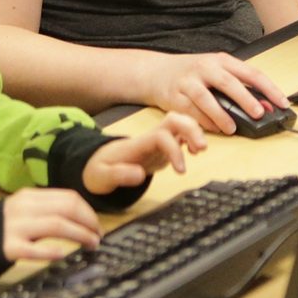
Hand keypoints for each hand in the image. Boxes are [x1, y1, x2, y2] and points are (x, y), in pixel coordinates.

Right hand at [0, 187, 101, 262]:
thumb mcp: (21, 211)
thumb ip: (44, 210)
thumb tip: (79, 218)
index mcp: (29, 197)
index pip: (68, 197)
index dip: (88, 212)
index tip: (97, 225)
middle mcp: (23, 208)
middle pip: (66, 209)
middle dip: (88, 222)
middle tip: (98, 237)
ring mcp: (14, 227)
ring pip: (56, 225)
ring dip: (79, 235)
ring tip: (90, 246)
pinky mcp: (6, 248)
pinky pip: (32, 249)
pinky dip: (50, 251)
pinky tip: (62, 254)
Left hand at [81, 114, 206, 194]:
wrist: (95, 165)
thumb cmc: (99, 170)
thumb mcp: (101, 177)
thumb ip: (118, 175)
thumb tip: (139, 174)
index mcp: (138, 143)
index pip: (162, 136)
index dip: (174, 149)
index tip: (181, 170)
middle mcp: (150, 137)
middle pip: (175, 120)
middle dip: (192, 129)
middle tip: (203, 147)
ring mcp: (157, 140)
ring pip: (181, 123)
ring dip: (195, 131)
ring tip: (201, 149)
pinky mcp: (162, 147)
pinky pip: (181, 134)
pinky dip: (192, 138)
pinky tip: (195, 151)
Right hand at [140, 52, 290, 134]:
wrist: (156, 72)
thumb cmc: (192, 73)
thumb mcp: (217, 72)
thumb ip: (239, 87)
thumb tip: (265, 106)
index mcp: (221, 60)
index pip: (250, 72)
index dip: (268, 88)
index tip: (282, 102)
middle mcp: (205, 68)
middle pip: (228, 83)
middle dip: (245, 99)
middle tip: (258, 114)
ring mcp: (188, 81)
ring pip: (206, 98)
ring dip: (221, 115)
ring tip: (232, 128)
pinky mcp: (175, 96)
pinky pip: (191, 111)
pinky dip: (203, 122)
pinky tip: (213, 129)